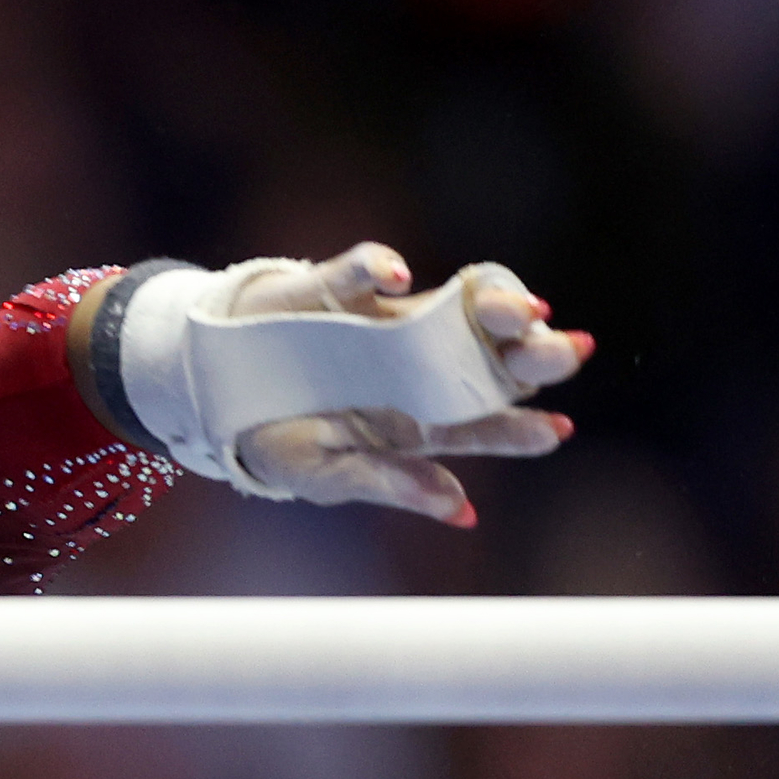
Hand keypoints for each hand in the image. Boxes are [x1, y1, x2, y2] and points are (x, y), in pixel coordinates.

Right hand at [225, 242, 589, 524]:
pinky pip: (359, 271)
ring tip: (523, 311)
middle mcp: (415, 365)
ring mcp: (382, 323)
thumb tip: (464, 510)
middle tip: (569, 352)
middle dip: (533, 355)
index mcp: (416, 418)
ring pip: (451, 307)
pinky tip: (395, 277)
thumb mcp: (323, 474)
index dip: (520, 428)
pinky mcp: (335, 288)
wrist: (209, 386)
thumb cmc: (274, 438)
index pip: (482, 423)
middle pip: (489, 358)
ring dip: (492, 304)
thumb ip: (389, 483)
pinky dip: (377, 268)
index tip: (557, 431)